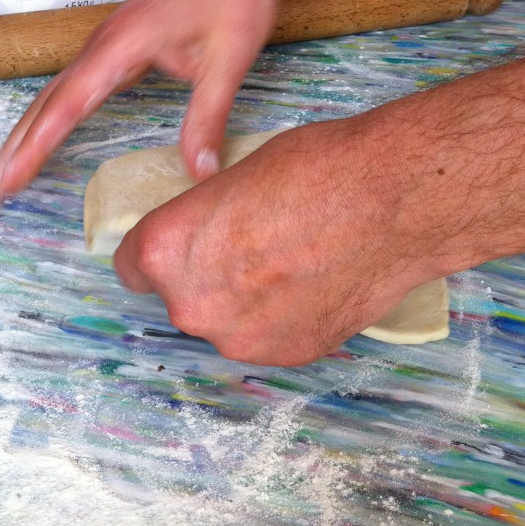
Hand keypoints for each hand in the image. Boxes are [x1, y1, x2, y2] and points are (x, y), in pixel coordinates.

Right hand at [0, 0, 284, 209]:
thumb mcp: (227, 61)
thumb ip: (207, 118)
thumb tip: (199, 171)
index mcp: (122, 44)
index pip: (67, 105)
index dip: (35, 146)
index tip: (8, 179)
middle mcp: (104, 42)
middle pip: (46, 102)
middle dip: (12, 149)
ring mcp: (107, 43)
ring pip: (53, 94)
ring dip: (24, 134)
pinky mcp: (117, 46)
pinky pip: (72, 86)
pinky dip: (50, 116)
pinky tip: (41, 135)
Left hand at [114, 117, 425, 365]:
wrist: (392, 202)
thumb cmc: (318, 171)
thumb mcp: (236, 178)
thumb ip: (206, 221)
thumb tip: (208, 236)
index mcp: (165, 252)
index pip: (132, 267)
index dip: (159, 253)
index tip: (183, 247)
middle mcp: (192, 305)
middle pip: (181, 298)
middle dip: (207, 277)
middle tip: (251, 249)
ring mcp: (241, 338)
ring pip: (227, 321)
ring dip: (245, 302)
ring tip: (292, 265)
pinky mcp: (288, 355)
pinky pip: (269, 336)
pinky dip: (284, 318)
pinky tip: (314, 284)